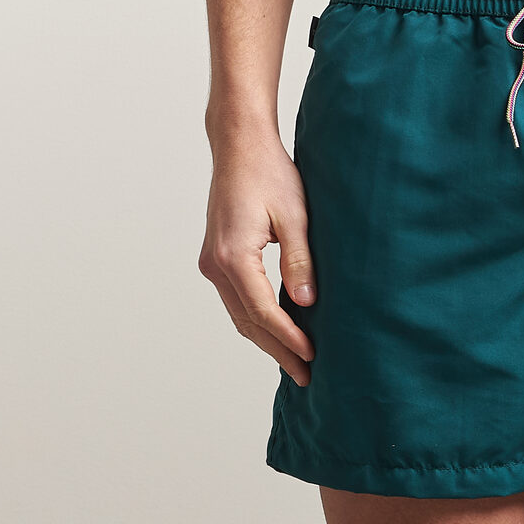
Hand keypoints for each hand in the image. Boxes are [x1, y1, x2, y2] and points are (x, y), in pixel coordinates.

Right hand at [198, 130, 315, 385]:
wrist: (239, 147)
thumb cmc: (270, 174)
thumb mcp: (295, 216)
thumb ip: (300, 261)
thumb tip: (306, 304)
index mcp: (233, 256)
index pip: (263, 311)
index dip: (288, 338)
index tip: (312, 356)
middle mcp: (215, 265)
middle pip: (248, 323)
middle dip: (278, 351)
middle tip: (306, 377)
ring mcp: (212, 264)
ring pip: (240, 317)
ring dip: (267, 341)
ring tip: (295, 363)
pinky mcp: (216, 261)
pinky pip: (237, 302)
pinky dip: (258, 322)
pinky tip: (279, 335)